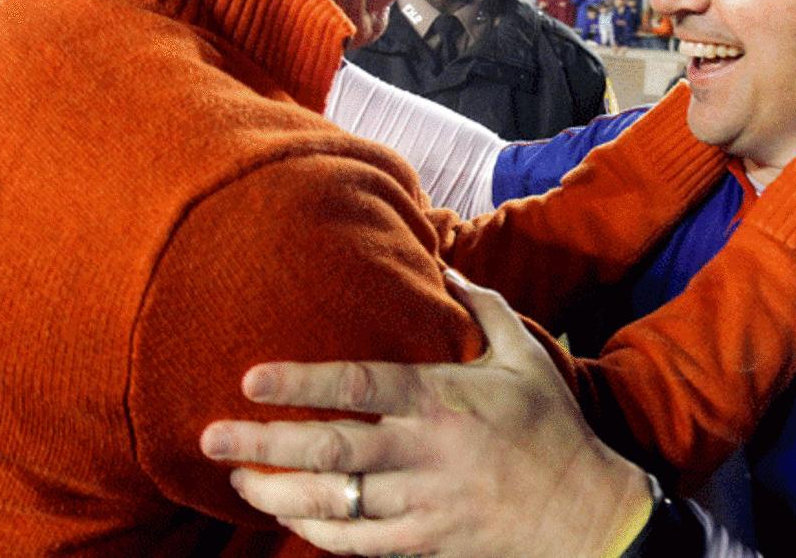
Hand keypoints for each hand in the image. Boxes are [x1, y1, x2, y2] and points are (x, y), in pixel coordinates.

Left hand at [201, 272, 651, 557]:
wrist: (584, 512)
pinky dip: (316, 532)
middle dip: (264, 445)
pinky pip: (357, 543)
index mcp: (444, 399)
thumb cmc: (552, 427)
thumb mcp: (525, 353)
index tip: (252, 378)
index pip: (360, 386)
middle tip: (211, 437)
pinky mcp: (425, 541)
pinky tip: (288, 518)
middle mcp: (424, 451)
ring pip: (333, 503)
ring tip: (236, 479)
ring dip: (277, 493)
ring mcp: (422, 502)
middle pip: (331, 449)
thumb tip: (443, 266)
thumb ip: (481, 307)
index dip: (302, 383)